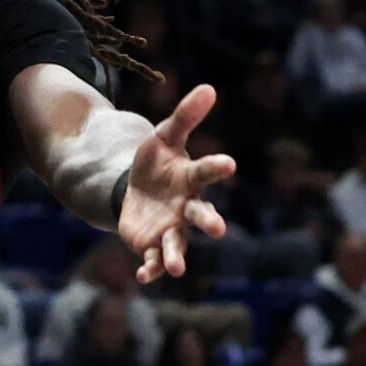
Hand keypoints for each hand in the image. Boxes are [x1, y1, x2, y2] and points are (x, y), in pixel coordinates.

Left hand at [118, 84, 234, 280]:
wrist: (136, 188)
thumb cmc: (159, 162)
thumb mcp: (165, 135)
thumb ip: (185, 116)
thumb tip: (209, 87)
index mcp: (192, 178)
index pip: (207, 171)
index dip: (217, 166)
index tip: (229, 163)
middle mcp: (187, 207)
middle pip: (200, 215)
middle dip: (210, 222)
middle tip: (219, 229)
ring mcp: (171, 228)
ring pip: (178, 245)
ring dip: (176, 256)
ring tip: (176, 267)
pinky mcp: (152, 244)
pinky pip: (153, 260)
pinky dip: (150, 269)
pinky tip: (143, 277)